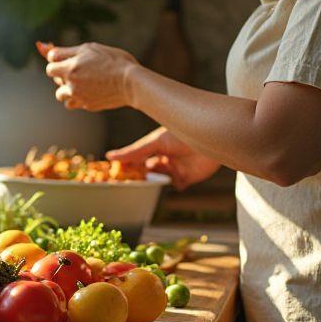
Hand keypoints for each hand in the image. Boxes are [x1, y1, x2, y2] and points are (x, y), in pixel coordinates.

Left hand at [36, 41, 140, 111]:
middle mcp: (71, 83)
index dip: (59, 58)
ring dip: (66, 87)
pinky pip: (72, 103)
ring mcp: (78, 96)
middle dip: (63, 71)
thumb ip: (66, 50)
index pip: (51, 61)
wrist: (132, 83)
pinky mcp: (86, 106)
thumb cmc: (114, 61)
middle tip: (81, 67)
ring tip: (83, 81)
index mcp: (70, 67)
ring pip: (60, 94)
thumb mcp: (90, 49)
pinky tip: (88, 91)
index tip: (70, 57)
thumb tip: (42, 47)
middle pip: (54, 76)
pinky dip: (76, 98)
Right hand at [107, 127, 221, 190]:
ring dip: (152, 181)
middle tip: (125, 182)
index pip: (137, 158)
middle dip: (137, 177)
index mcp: (155, 147)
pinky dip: (167, 187)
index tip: (113, 173)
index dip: (127, 166)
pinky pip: (173, 187)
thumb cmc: (183, 133)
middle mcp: (164, 158)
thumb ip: (134, 152)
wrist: (211, 138)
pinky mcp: (186, 179)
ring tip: (146, 179)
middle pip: (146, 172)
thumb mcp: (155, 142)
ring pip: (157, 181)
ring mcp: (174, 169)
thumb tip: (110, 156)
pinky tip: (165, 179)